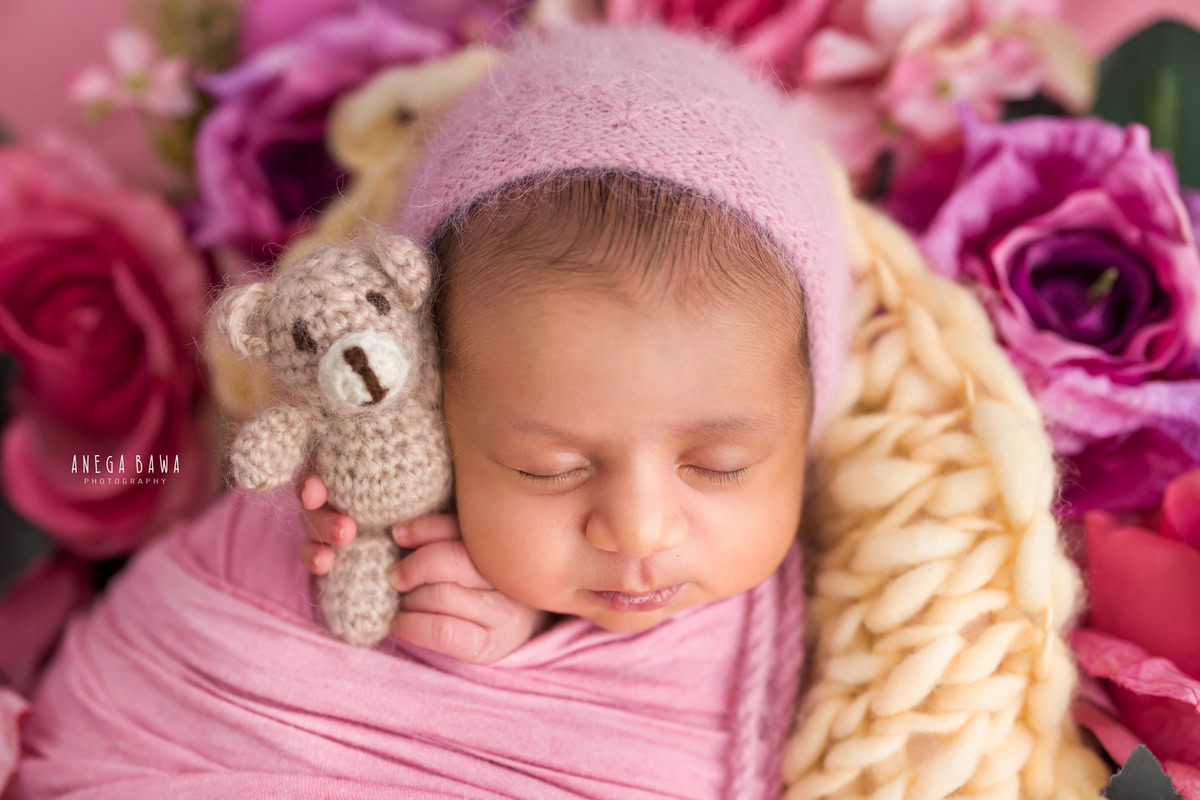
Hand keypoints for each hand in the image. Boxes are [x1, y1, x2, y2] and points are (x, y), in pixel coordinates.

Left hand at [297, 473, 550, 662]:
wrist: (510, 624)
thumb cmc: (480, 579)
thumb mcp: (470, 548)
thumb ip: (445, 532)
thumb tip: (399, 532)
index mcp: (511, 545)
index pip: (465, 529)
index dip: (426, 528)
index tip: (398, 533)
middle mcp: (515, 580)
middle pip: (454, 562)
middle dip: (414, 566)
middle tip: (395, 575)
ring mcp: (506, 616)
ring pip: (443, 596)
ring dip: (411, 597)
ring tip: (403, 598)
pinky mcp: (488, 647)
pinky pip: (441, 632)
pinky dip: (411, 624)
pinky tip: (400, 622)